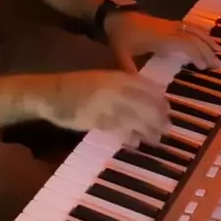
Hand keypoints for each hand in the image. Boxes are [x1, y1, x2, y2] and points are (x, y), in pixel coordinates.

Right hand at [41, 70, 169, 145]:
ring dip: (147, 130)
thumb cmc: (78, 87)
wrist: (52, 94)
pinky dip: (129, 136)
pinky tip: (135, 142)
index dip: (160, 101)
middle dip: (158, 118)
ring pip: (134, 119)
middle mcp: (115, 89)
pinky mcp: (96, 120)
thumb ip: (123, 87)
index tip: (168, 111)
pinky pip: (118, 129)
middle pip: (145, 105)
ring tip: (155, 139)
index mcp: (118, 77)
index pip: (148, 88)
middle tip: (167, 129)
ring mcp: (106, 105)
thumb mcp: (103, 80)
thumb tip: (145, 101)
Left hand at [104, 11, 220, 73]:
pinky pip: (190, 27)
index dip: (196, 54)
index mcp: (160, 38)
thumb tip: (136, 87)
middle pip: (193, 39)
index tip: (204, 67)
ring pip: (194, 31)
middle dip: (207, 51)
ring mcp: (171, 25)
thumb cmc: (121, 36)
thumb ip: (129, 70)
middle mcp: (169, 30)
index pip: (184, 44)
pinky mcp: (171, 24)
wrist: (117, 16)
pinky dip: (202, 33)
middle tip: (218, 66)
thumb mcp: (121, 54)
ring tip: (220, 52)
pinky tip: (208, 39)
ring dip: (208, 41)